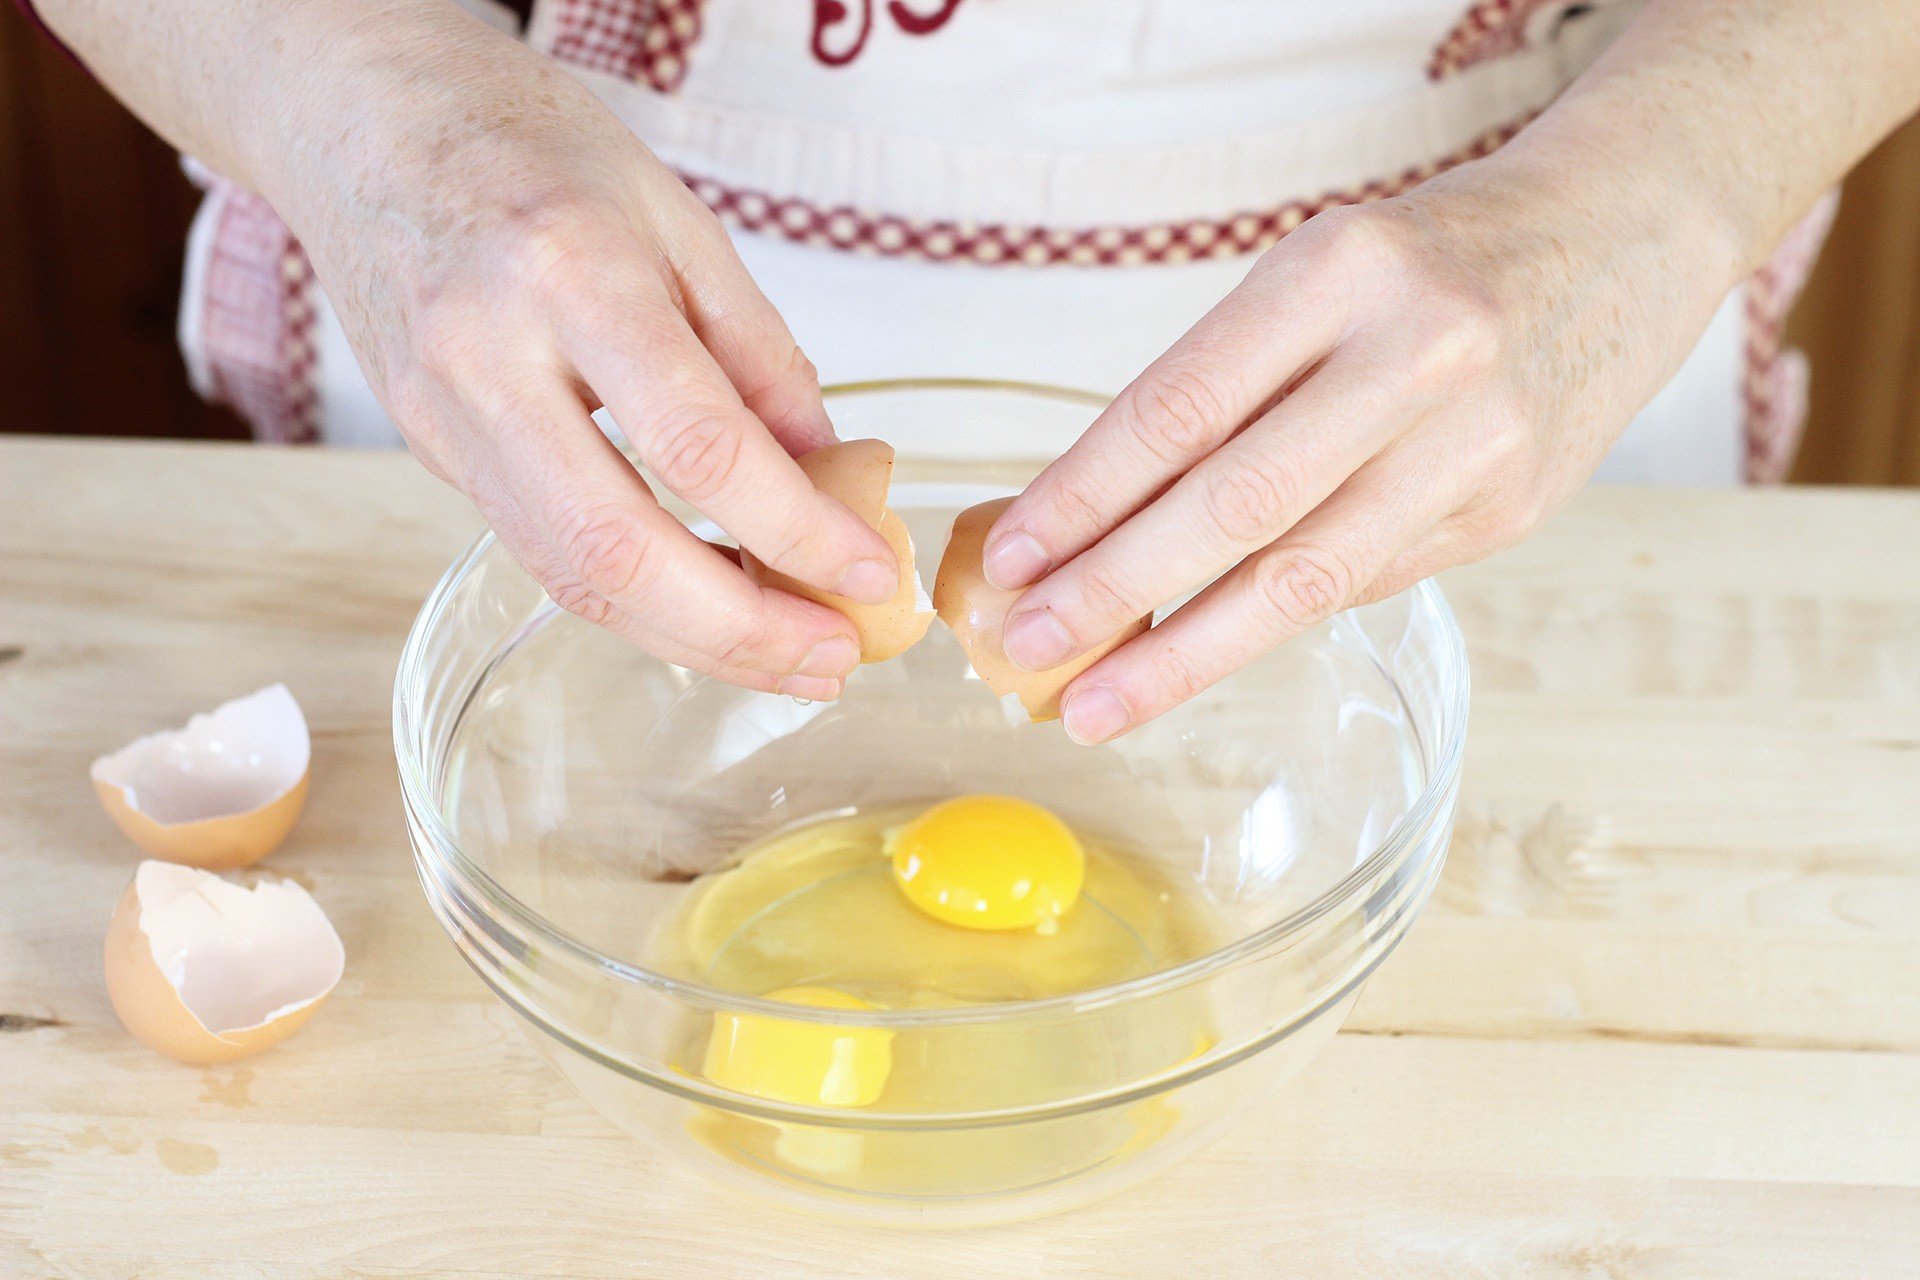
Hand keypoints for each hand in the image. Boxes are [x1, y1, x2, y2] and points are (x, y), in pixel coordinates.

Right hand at [265, 10, 892, 697]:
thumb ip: (759, 355)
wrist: (368, 122)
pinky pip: (541, 552)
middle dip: (740, 631)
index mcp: (570, 273)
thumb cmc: (533, 148)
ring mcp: (442, 417)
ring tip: (788, 660)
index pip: (698, 445)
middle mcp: (489, 358)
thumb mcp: (680, 220)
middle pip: (618, 550)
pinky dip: (634, 601)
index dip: (796, 530)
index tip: (869, 575)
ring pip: (570, 578)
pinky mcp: (427, 452)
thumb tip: (832, 477)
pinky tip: (708, 612)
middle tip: (832, 661)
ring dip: (691, 641)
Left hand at [979, 151, 1740, 742]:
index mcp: (1342, 271)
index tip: (1012, 555)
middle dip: (1115, 591)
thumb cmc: (1436, 256)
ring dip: (1182, 654)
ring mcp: (1477, 445)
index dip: (1084, 495)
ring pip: (1301, 579)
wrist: (1627, 231)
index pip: (1181, 406)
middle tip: (1028, 647)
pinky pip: (1361, 584)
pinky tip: (1199, 652)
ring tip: (1096, 702)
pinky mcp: (1510, 512)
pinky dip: (1266, 621)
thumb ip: (1229, 386)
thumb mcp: (1322, 272)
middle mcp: (1417, 356)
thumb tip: (1098, 522)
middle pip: (1235, 507)